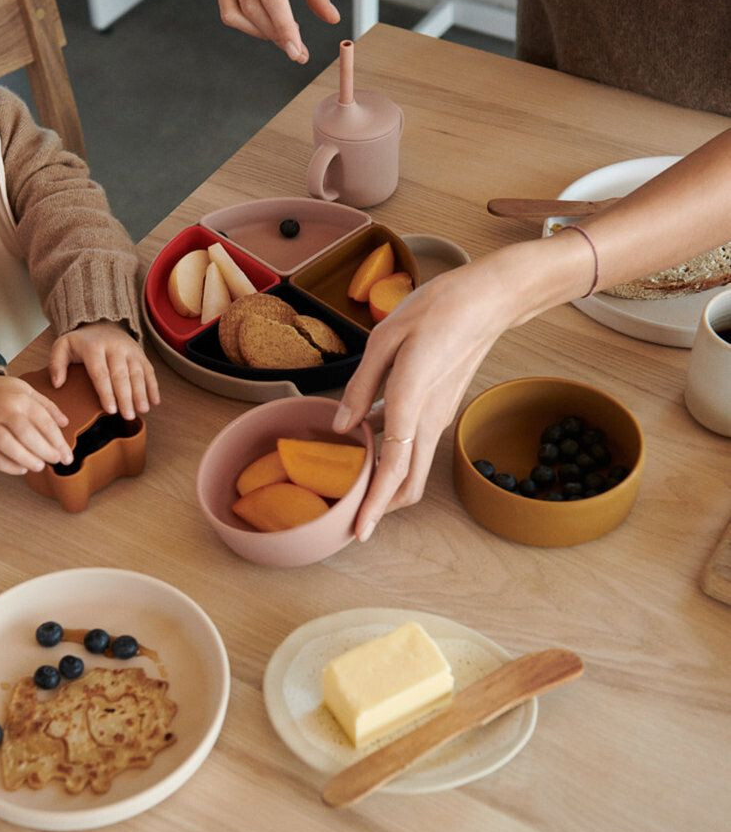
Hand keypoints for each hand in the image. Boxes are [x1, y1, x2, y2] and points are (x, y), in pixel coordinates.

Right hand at [0, 374, 72, 475]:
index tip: (67, 456)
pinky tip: (21, 469)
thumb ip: (47, 406)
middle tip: (55, 461)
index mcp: (20, 398)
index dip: (58, 442)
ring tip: (39, 467)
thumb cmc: (2, 393)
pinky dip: (7, 466)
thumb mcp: (27, 391)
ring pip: (7, 445)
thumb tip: (65, 423)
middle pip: (27, 434)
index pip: (44, 422)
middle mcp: (3, 410)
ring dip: (26, 459)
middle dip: (45, 451)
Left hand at [49, 321, 160, 419]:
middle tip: (128, 415)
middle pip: (121, 375)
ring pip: (137, 373)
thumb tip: (57, 384)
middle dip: (126, 397)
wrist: (102, 323)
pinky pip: (149, 370)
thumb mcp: (62, 346)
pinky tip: (155, 401)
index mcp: (93, 348)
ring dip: (141, 393)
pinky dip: (153, 386)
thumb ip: (56, 363)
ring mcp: (130, 350)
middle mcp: (114, 348)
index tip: (110, 410)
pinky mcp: (141, 354)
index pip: (100, 373)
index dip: (106, 392)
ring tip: (143, 410)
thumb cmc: (81, 342)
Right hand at [209, 0, 339, 62]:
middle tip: (298, 52)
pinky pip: (229, 5)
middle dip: (275, 35)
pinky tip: (269, 22)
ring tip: (286, 37)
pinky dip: (249, 21)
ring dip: (260, 32)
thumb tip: (331, 19)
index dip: (284, 27)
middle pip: (252, 7)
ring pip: (234, 12)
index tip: (298, 52)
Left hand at [332, 254, 520, 540]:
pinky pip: (414, 442)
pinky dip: (393, 453)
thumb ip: (361, 386)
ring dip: (386, 482)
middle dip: (382, 507)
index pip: (394, 468)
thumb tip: (342, 426)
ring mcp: (438, 415)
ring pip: (413, 466)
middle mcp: (429, 418)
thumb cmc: (438, 309)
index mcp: (411, 401)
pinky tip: (366, 439)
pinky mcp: (441, 407)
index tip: (360, 532)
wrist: (488, 299)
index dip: (375, 503)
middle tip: (351, 519)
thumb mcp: (385, 338)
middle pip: (409, 481)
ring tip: (352, 484)